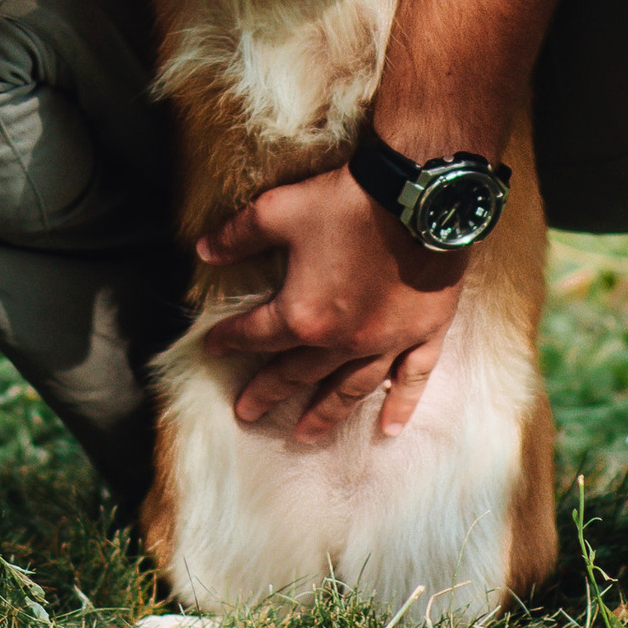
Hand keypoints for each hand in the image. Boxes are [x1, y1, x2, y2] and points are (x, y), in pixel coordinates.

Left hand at [194, 164, 464, 434]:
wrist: (417, 194)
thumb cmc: (345, 203)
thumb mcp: (277, 210)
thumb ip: (237, 235)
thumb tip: (203, 250)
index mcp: (302, 316)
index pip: (256, 335)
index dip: (231, 339)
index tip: (213, 347)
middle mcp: (342, 340)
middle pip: (297, 372)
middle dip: (268, 392)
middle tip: (247, 413)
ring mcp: (386, 342)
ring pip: (351, 388)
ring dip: (325, 413)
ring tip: (304, 434)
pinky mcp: (424, 333)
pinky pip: (412, 378)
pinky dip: (401, 404)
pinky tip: (389, 428)